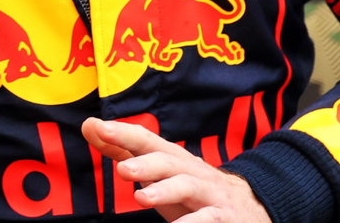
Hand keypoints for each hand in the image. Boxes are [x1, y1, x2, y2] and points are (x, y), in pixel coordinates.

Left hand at [82, 117, 271, 221]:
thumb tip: (89, 126)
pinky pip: (208, 218)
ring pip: (188, 187)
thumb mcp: (158, 170)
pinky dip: (193, 222)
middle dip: (146, 163)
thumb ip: (123, 150)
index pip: (147, 140)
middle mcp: (191, 171)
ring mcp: (209, 193)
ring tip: (142, 198)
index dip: (124, 133)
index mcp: (173, 159)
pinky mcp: (223, 216)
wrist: (250, 208)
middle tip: (122, 169)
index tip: (100, 128)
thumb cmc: (192, 189)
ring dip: (165, 190)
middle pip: (169, 161)